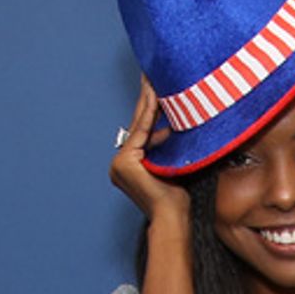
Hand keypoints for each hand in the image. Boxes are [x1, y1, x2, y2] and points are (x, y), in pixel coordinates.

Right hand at [109, 78, 188, 224]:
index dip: (149, 110)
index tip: (155, 89)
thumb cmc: (175, 199)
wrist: (172, 217)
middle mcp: (119, 163)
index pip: (141, 133)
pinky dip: (149, 114)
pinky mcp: (124, 162)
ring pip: (138, 127)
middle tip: (151, 76)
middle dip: (146, 101)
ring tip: (154, 80)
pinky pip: (141, 132)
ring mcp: (119, 163)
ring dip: (148, 102)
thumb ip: (163, 147)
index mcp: (128, 165)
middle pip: (138, 126)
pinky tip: (156, 96)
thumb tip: (169, 126)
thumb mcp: (169, 166)